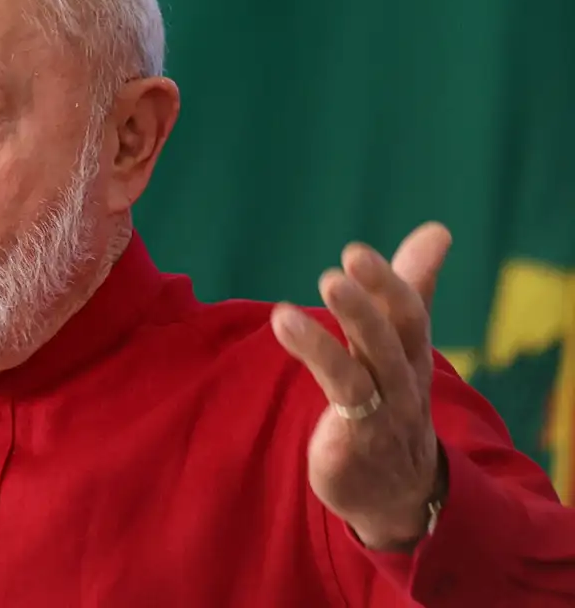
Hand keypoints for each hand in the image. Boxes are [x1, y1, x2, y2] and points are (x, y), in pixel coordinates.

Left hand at [270, 222, 453, 550]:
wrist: (398, 491)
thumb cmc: (394, 401)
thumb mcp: (402, 345)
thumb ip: (413, 288)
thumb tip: (437, 230)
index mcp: (412, 355)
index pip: (409, 314)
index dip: (388, 282)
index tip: (356, 252)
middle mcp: (403, 382)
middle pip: (392, 339)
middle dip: (369, 302)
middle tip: (342, 267)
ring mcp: (382, 416)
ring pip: (361, 374)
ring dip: (328, 344)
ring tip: (284, 313)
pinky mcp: (355, 443)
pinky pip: (340, 407)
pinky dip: (316, 373)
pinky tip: (285, 340)